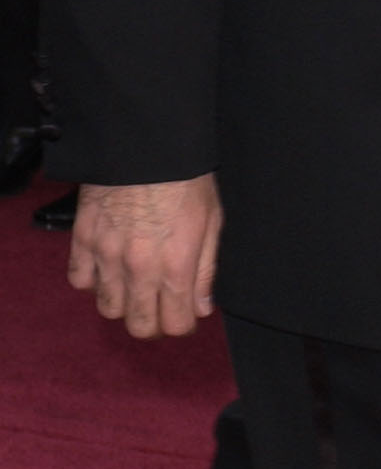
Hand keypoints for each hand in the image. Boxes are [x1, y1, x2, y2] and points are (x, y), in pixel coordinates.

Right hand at [69, 174, 222, 335]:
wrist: (145, 143)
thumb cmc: (186, 179)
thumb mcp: (212, 221)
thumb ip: (205, 270)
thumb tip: (202, 308)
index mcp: (175, 265)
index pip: (174, 324)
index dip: (182, 325)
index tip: (184, 315)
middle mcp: (139, 268)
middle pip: (139, 326)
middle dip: (153, 324)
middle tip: (160, 307)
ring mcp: (106, 255)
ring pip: (108, 308)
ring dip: (123, 304)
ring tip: (134, 287)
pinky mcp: (83, 239)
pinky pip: (80, 280)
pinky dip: (93, 280)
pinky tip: (108, 268)